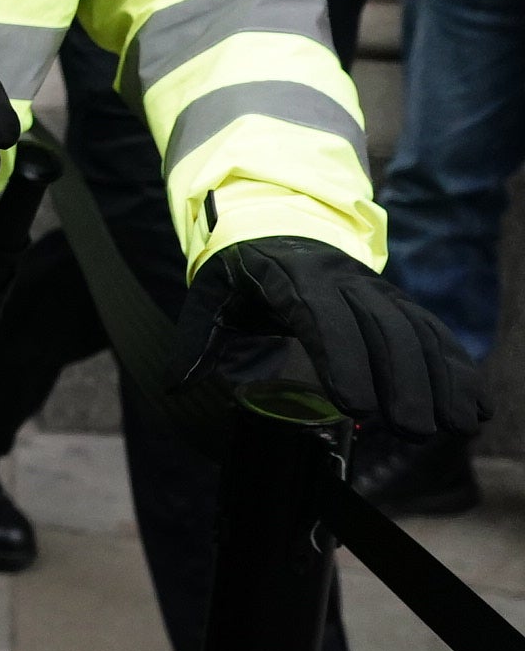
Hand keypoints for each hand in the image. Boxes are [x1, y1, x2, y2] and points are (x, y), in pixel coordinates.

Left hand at [180, 239, 484, 437]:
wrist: (279, 219)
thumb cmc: (242, 268)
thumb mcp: (211, 293)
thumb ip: (196, 339)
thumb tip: (175, 386)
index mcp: (294, 279)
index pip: (324, 320)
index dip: (345, 361)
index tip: (357, 406)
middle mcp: (346, 282)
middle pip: (383, 331)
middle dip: (403, 382)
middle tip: (411, 431)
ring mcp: (379, 291)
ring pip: (418, 333)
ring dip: (441, 381)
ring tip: (452, 428)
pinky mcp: (400, 302)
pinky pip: (435, 333)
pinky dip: (459, 369)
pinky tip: (475, 407)